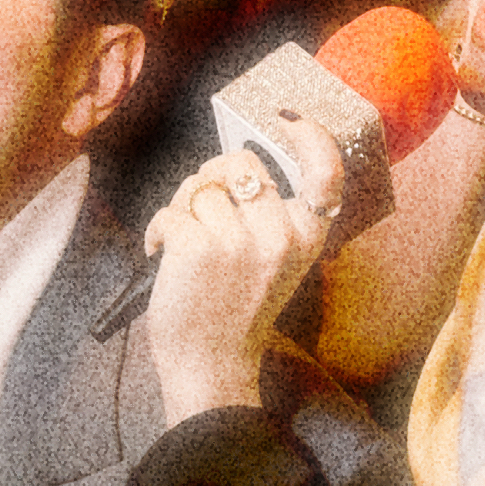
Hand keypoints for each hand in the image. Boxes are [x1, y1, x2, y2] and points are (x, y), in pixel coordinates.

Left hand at [136, 121, 340, 425]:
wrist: (212, 367)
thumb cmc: (236, 311)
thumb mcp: (275, 262)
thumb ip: (269, 216)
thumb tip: (237, 162)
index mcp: (306, 238)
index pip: (325, 173)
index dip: (310, 136)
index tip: (286, 118)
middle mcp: (279, 235)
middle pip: (239, 162)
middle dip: (211, 174)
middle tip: (201, 207)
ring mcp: (238, 241)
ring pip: (199, 186)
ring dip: (181, 207)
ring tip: (183, 244)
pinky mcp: (197, 247)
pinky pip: (170, 210)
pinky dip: (158, 229)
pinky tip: (161, 253)